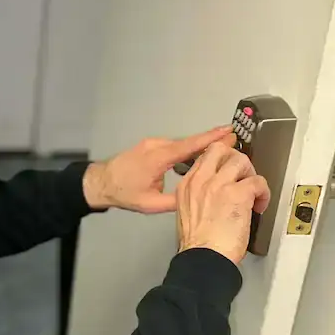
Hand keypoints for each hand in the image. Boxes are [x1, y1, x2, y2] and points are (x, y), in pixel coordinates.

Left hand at [83, 127, 235, 213]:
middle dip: (210, 141)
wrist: (101, 183)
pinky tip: (196, 158)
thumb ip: (175, 202)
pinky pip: (172, 146)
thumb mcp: (151, 204)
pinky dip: (185, 150)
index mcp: (158, 158)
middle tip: (233, 140)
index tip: (228, 130)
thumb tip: (197, 199)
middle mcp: (156, 146)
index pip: (189, 145)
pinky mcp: (150, 146)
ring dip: (197, 147)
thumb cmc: (123, 193)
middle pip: (189, 142)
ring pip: (180, 144)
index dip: (210, 138)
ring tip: (219, 151)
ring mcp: (152, 144)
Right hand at [176, 138, 271, 264]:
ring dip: (251, 174)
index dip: (220, 160)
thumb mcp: (186, 214)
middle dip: (235, 158)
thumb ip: (198, 198)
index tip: (229, 165)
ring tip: (253, 191)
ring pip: (241, 160)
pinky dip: (264, 192)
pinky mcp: (238, 194)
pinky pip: (258, 181)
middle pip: (220, 150)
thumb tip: (214, 195)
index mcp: (187, 186)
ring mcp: (219, 185)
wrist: (204, 258)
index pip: (204, 157)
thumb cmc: (197, 245)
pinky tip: (260, 204)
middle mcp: (201, 180)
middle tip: (243, 174)